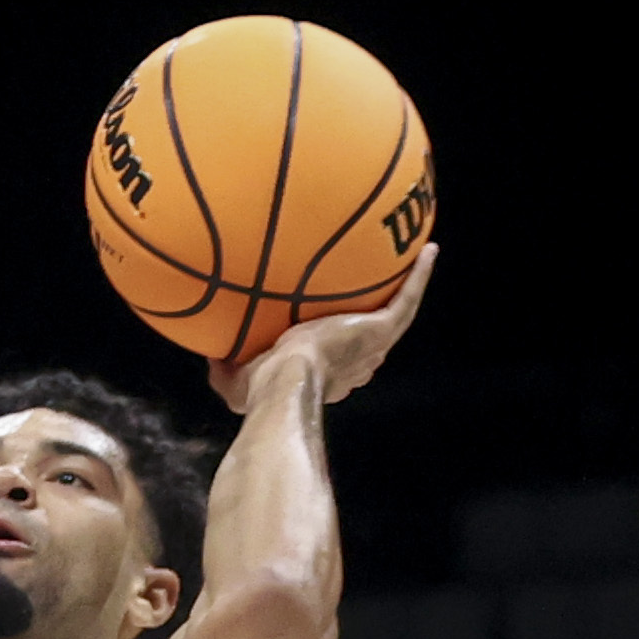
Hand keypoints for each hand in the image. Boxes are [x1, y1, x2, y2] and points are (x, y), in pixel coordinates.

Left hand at [210, 242, 436, 411]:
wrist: (284, 381)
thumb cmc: (259, 389)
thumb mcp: (233, 379)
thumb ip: (223, 366)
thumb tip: (209, 353)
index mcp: (325, 375)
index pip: (338, 360)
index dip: (337, 345)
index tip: (330, 330)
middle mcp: (356, 364)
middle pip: (369, 340)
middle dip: (371, 319)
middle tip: (372, 295)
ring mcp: (372, 347)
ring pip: (397, 314)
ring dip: (408, 288)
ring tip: (418, 260)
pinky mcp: (382, 329)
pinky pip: (409, 297)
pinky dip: (420, 274)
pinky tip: (428, 249)